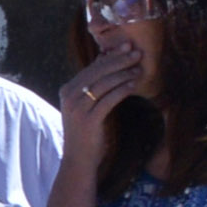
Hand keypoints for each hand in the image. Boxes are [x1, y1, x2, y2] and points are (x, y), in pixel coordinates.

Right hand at [53, 47, 142, 173]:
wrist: (79, 160)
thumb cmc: (87, 132)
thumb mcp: (87, 106)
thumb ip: (94, 86)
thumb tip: (106, 61)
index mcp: (67, 90)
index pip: (91, 67)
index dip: (110, 56)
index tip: (127, 46)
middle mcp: (69, 96)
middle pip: (97, 72)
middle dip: (118, 60)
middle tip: (136, 52)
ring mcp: (77, 108)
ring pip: (103, 84)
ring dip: (123, 74)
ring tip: (139, 68)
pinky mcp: (88, 120)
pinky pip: (108, 100)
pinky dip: (122, 90)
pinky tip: (134, 85)